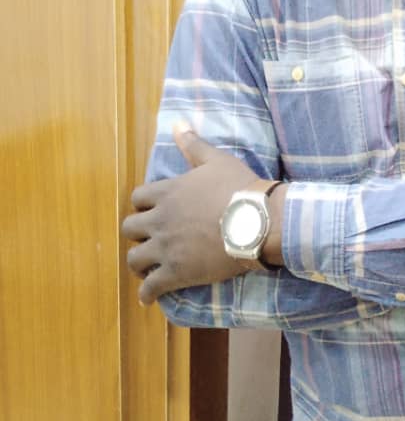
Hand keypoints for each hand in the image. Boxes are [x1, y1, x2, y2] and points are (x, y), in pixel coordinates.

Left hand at [123, 123, 261, 304]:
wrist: (257, 222)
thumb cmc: (239, 188)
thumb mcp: (216, 160)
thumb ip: (194, 144)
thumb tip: (178, 123)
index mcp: (167, 192)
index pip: (137, 198)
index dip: (144, 205)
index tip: (152, 211)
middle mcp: (160, 220)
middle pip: (130, 228)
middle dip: (138, 234)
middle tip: (150, 238)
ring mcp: (166, 248)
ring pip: (134, 259)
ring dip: (139, 263)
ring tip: (147, 268)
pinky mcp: (176, 273)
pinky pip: (151, 287)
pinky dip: (147, 294)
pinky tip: (149, 298)